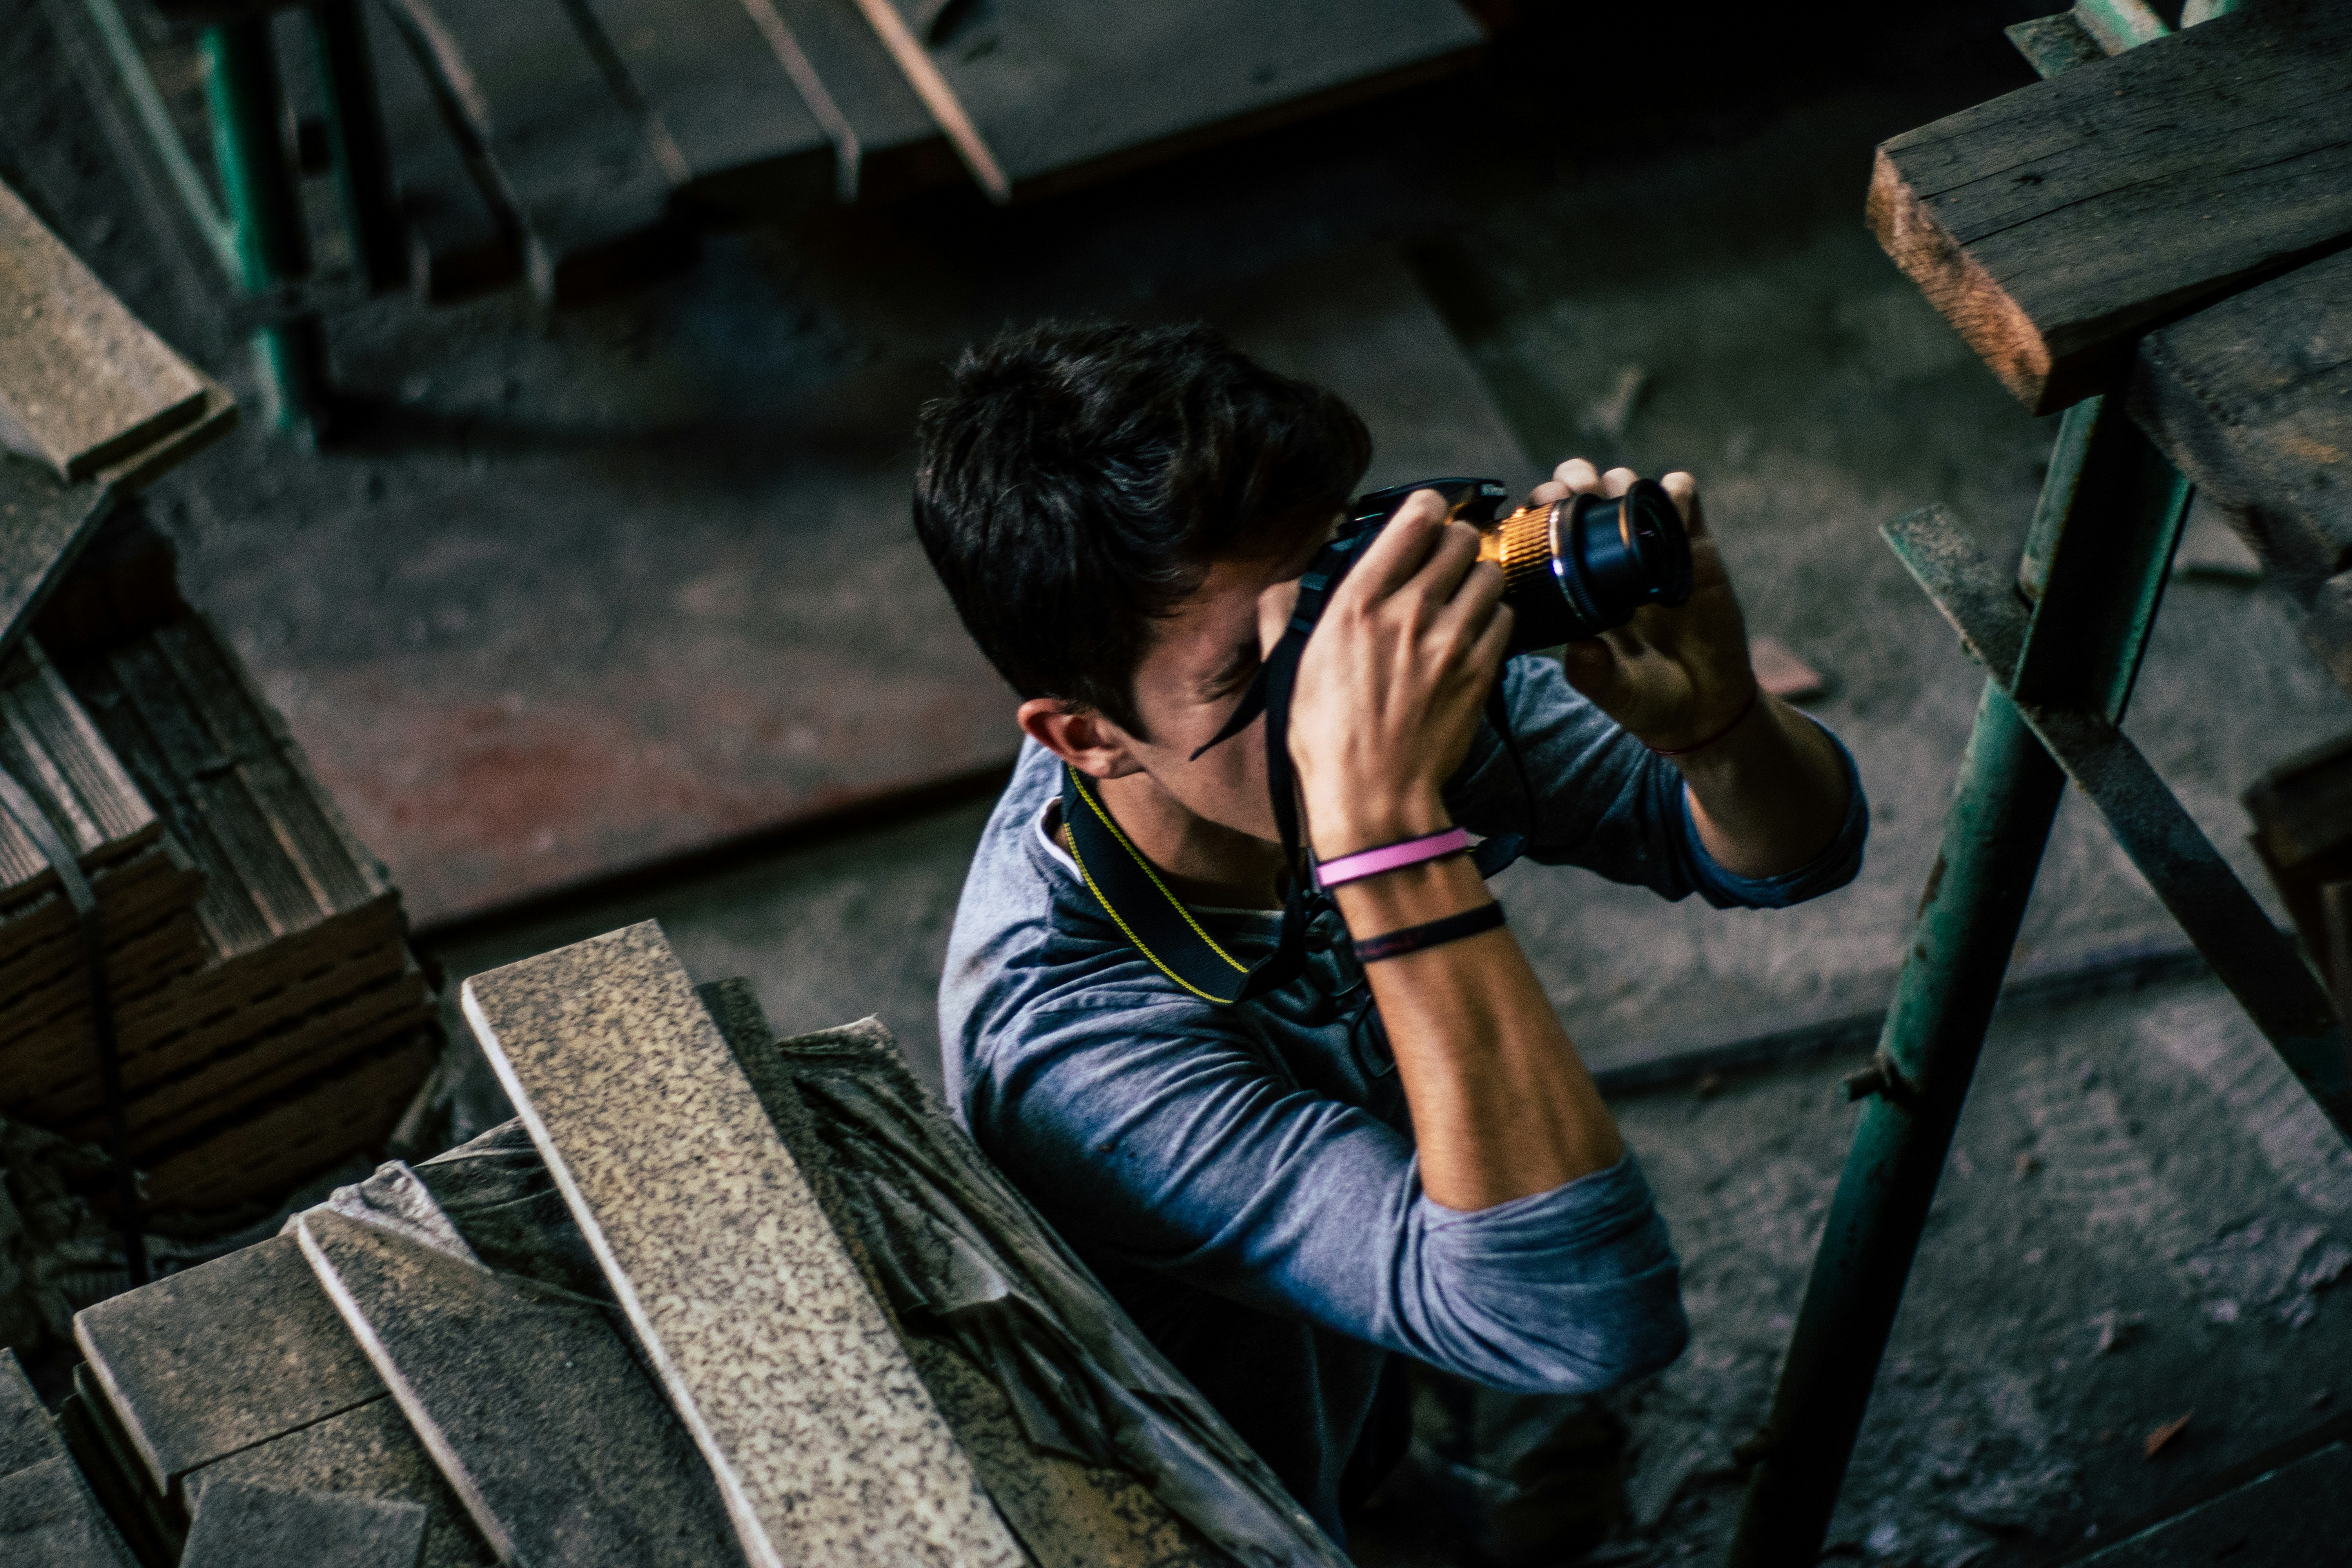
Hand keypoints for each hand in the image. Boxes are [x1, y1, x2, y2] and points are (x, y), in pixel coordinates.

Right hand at [1261, 490, 1512, 857]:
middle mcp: (1408, 612)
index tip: (1426, 513)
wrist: (1373, 796)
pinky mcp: (1480, 670)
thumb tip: (1289, 582)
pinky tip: (1474, 634)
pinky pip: (1505, 619)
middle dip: (1456, 541)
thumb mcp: (1286, 669)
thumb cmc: (1326, 738)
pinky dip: (1494, 619)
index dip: (1427, 506)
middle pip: (1461, 538)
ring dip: (1479, 577)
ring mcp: (1450, 641)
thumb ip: (1282, 613)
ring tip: (1464, 596)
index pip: (1413, 519)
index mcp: (1356, 604)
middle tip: (1447, 558)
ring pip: (1490, 573)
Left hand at [1534, 459, 1755, 750]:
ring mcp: (1651, 547)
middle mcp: (1609, 558)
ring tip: (1616, 496)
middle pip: (1584, 492)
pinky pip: (1683, 498)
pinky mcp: (1693, 546)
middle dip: (1574, 479)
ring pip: (1628, 486)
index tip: (1537, 509)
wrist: (1707, 705)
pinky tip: (1671, 508)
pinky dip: (1675, 490)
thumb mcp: (1616, 693)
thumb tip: (1579, 649)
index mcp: (1576, 583)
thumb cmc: (1649, 699)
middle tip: (1575, 492)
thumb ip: (1594, 675)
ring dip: (1619, 480)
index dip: (1539, 510)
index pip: (1548, 529)